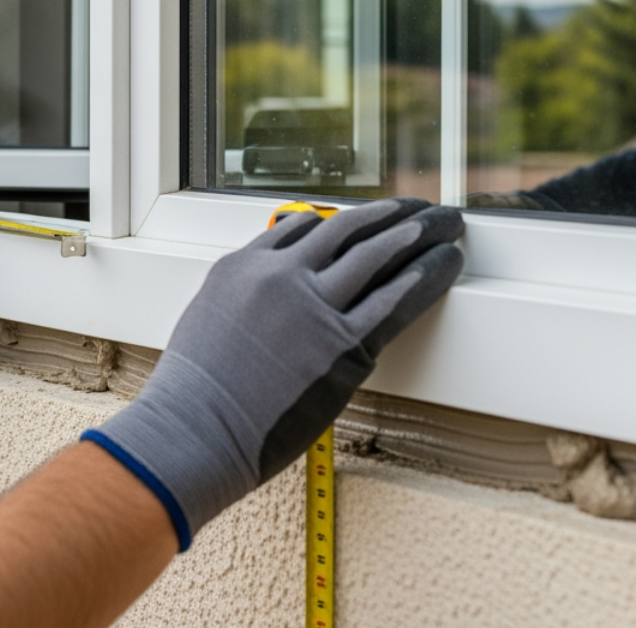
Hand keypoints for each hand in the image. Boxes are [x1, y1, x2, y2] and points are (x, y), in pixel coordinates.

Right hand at [83, 197, 462, 548]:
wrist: (196, 430)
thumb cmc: (194, 394)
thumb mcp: (205, 321)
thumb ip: (242, 298)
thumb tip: (268, 295)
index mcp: (243, 267)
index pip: (302, 228)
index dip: (340, 223)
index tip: (364, 221)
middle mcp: (281, 276)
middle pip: (347, 229)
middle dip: (389, 214)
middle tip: (414, 206)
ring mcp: (313, 308)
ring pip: (377, 255)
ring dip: (416, 235)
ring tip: (441, 223)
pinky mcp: (342, 346)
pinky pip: (392, 302)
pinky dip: (422, 280)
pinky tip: (441, 265)